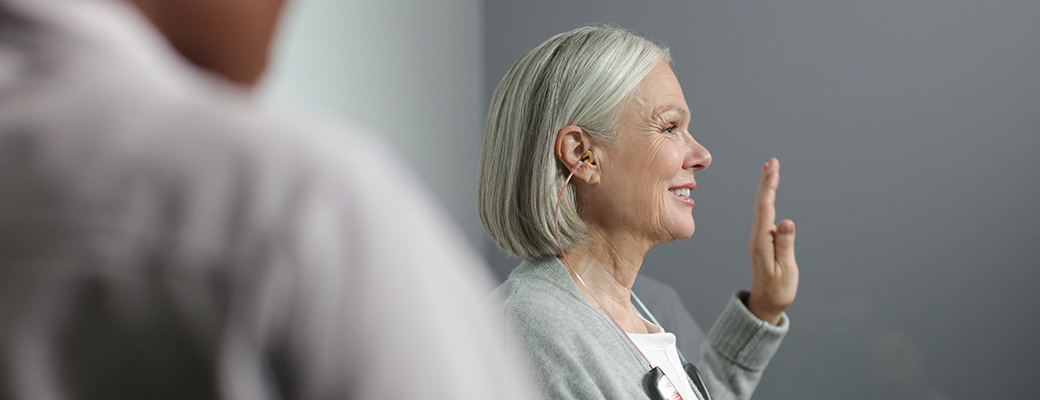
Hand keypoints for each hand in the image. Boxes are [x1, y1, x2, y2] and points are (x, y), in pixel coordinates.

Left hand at [747, 158, 797, 324]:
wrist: (765, 303)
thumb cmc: (778, 290)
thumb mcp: (785, 270)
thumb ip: (785, 246)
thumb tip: (786, 222)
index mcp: (762, 241)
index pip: (765, 209)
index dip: (769, 188)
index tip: (773, 169)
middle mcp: (757, 236)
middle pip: (761, 204)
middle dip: (766, 181)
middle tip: (772, 161)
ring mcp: (758, 238)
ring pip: (761, 208)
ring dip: (766, 188)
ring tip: (769, 169)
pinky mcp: (762, 241)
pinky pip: (763, 215)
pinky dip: (766, 200)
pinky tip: (769, 193)